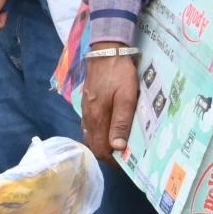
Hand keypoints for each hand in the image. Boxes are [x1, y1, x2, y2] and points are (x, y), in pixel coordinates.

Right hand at [79, 45, 138, 163]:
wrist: (105, 51)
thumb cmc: (119, 74)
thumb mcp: (126, 97)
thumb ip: (121, 122)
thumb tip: (117, 147)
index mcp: (97, 118)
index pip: (100, 149)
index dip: (112, 160)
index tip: (126, 162)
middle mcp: (88, 117)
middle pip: (93, 145)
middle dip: (107, 154)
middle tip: (125, 154)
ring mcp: (85, 110)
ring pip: (90, 135)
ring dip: (102, 143)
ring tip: (119, 143)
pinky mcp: (87, 103)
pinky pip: (89, 125)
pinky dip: (98, 133)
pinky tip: (109, 128)